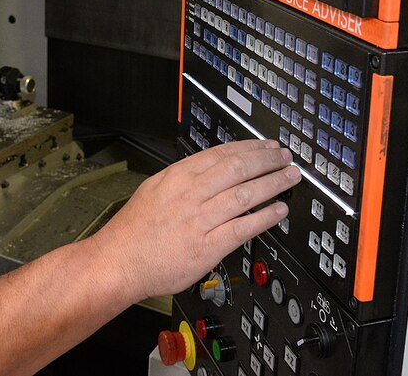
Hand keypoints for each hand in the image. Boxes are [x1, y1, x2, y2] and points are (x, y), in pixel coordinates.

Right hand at [86, 139, 299, 302]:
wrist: (118, 262)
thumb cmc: (133, 231)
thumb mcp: (153, 189)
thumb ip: (181, 179)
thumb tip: (208, 170)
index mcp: (177, 177)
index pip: (221, 154)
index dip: (249, 148)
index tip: (266, 147)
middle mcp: (190, 194)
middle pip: (238, 169)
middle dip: (266, 160)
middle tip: (285, 158)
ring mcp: (200, 220)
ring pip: (245, 194)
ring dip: (272, 183)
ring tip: (289, 178)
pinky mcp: (207, 246)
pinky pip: (243, 228)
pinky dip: (264, 218)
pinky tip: (279, 211)